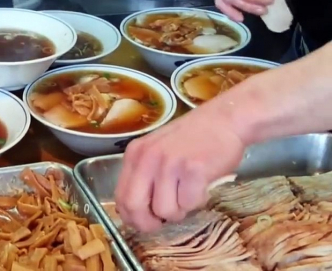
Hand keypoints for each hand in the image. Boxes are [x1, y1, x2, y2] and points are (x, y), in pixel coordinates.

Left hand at [114, 105, 246, 232]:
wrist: (224, 120)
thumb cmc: (192, 139)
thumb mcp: (157, 151)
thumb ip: (144, 176)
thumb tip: (136, 212)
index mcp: (135, 154)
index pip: (120, 196)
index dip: (130, 217)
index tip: (143, 222)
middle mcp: (148, 157)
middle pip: (135, 206)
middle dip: (149, 223)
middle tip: (163, 221)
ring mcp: (169, 163)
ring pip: (166, 210)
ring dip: (180, 210)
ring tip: (189, 192)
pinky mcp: (193, 170)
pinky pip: (190, 204)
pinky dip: (198, 201)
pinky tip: (202, 185)